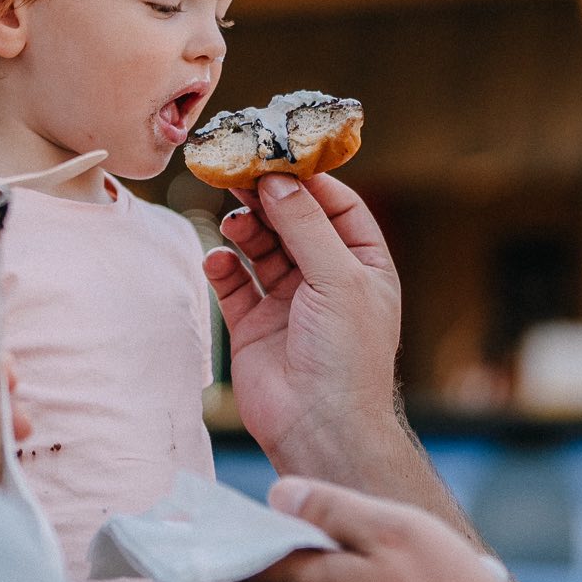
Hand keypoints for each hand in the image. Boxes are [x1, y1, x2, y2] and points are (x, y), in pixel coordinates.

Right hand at [203, 173, 403, 460]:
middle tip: (239, 172)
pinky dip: (223, 266)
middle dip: (267, 197)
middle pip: (293, 221)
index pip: (338, 206)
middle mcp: (326, 279)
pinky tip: (218, 259)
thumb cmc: (347, 357)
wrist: (319, 427)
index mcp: (363, 265)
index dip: (309, 179)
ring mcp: (288, 302)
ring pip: (260, 247)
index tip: (277, 154)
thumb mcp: (339, 280)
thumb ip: (306, 226)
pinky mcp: (254, 325)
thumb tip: (278, 180)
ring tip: (232, 221)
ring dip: (245, 228)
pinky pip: (233, 284)